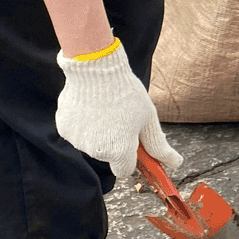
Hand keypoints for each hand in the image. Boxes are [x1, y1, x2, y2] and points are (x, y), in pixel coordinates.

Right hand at [55, 45, 182, 182]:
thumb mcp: (148, 119)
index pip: (125, 170)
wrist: (96, 68)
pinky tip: (90, 105)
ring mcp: (77, 140)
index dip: (131, 158)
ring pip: (92, 143)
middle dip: (115, 142)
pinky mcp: (64, 128)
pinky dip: (83, 123)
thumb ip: (159, 146)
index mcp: (118, 151)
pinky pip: (77, 132)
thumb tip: (175, 164)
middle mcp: (96, 151)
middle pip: (108, 155)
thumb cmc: (126, 93)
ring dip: (99, 132)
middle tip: (121, 117)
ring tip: (105, 107)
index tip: (133, 143)